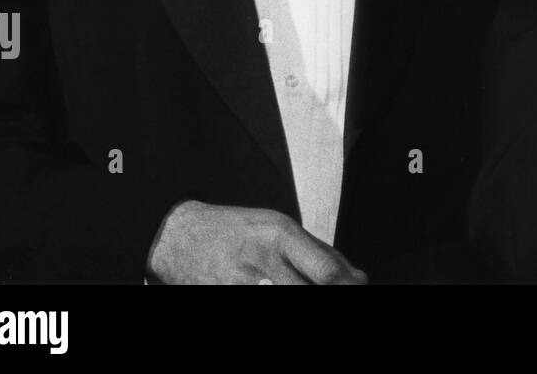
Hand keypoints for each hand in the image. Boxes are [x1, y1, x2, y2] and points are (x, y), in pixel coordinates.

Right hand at [146, 200, 367, 283]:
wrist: (178, 237)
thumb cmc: (235, 230)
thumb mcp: (278, 226)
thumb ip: (318, 252)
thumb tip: (357, 277)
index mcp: (279, 236)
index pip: (326, 271)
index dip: (348, 286)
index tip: (358, 288)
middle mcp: (262, 262)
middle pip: (310, 292)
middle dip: (329, 296)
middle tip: (337, 293)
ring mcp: (242, 286)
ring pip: (289, 300)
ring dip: (304, 298)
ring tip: (302, 288)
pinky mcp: (225, 300)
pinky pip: (260, 309)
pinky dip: (280, 302)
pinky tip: (282, 293)